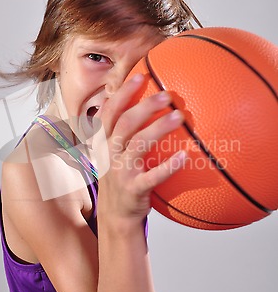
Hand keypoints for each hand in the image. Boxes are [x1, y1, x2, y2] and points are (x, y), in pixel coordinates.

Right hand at [95, 74, 186, 231]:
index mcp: (106, 143)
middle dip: (143, 107)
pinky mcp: (134, 190)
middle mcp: (111, 155)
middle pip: (123, 124)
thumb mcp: (116, 155)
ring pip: (137, 146)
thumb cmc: (122, 179)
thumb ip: (126, 134)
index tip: (139, 76)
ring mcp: (121, 173)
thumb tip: (148, 107)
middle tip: (165, 95)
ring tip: (179, 116)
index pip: (110, 113)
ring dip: (157, 129)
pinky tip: (184, 157)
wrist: (115, 216)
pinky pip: (152, 177)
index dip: (122, 94)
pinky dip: (168, 167)